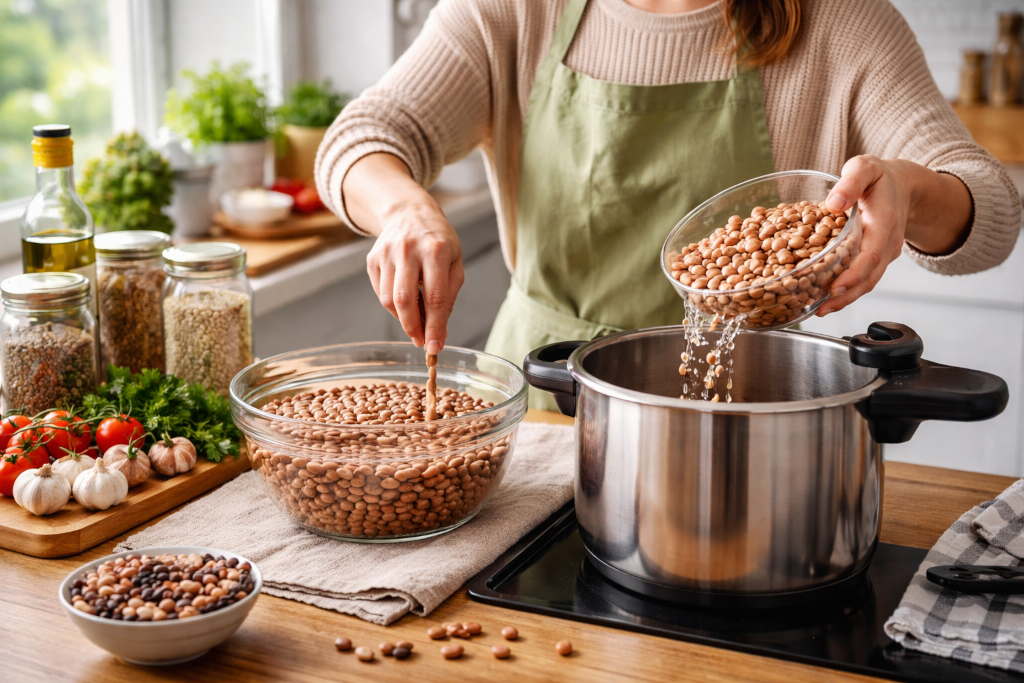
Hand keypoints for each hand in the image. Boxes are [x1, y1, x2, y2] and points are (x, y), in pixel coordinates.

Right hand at [344, 152, 465, 353]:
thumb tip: (438, 334)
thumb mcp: (455, 263)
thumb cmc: (438, 242)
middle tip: (421, 341)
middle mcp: (408, 250)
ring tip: (416, 319)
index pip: (435, 297)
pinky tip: (404, 301)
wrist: (409, 213)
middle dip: (413, 327)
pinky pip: (379, 292)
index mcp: (436, 251)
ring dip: (402, 318)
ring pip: (388, 299)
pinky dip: (392, 305)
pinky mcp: (372, 259)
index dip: (434, 326)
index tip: (434, 347)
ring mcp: (387, 253)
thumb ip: (449, 297)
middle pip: (405, 300)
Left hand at [816, 156, 971, 315]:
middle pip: (870, 277)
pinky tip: (826, 299)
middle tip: (821, 309)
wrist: (903, 185)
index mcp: (884, 221)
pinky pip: (864, 278)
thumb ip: (851, 181)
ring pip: (868, 282)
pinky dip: (847, 291)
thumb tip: (835, 202)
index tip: (834, 288)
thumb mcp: (865, 167)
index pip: (871, 255)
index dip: (854, 274)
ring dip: (845, 299)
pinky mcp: (876, 258)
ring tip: (820, 310)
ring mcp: (884, 253)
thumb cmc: (879, 176)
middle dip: (846, 296)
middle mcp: (887, 242)